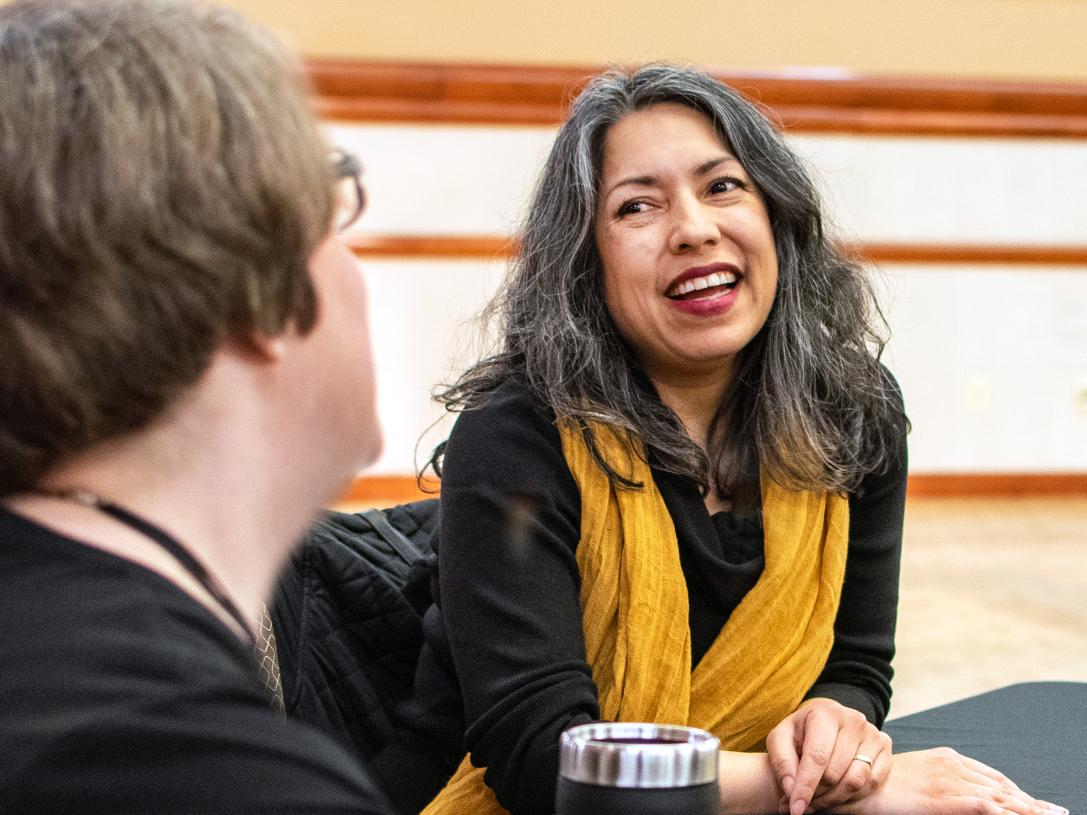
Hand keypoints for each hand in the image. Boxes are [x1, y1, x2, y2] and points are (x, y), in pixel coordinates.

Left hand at [765, 697, 891, 814]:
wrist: (827, 722)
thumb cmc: (802, 732)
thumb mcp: (781, 739)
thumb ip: (782, 761)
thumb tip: (791, 790)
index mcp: (825, 713)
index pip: (817, 756)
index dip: (805, 786)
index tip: (796, 809)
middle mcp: (853, 720)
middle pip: (835, 773)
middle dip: (816, 795)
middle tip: (802, 805)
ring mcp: (872, 733)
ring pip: (855, 781)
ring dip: (833, 799)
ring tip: (817, 800)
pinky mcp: (885, 746)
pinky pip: (872, 783)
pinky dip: (853, 795)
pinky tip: (837, 792)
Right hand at [843, 748, 1068, 814]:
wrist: (855, 781)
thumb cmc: (879, 782)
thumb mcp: (916, 775)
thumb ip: (939, 779)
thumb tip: (957, 795)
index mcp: (946, 758)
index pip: (992, 776)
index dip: (1017, 791)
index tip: (1036, 803)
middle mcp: (952, 766)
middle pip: (1002, 786)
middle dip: (1031, 802)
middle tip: (1056, 812)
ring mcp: (949, 781)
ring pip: (1000, 796)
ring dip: (1028, 808)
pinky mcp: (944, 799)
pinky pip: (984, 806)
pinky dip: (1006, 812)